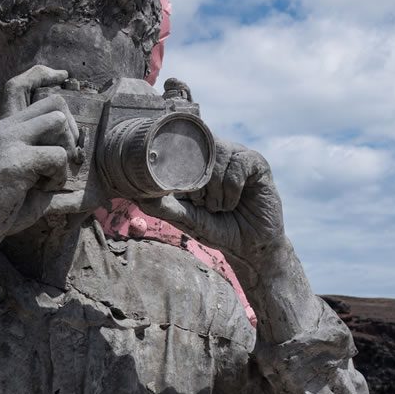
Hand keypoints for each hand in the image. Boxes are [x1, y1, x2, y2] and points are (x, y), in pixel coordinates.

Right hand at [0, 65, 81, 263]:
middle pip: (55, 102)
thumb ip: (48, 179)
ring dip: (65, 152)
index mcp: (4, 129)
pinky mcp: (15, 160)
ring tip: (51, 178)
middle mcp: (5, 128)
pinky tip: (43, 190)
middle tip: (65, 161)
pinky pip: (57, 156)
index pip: (23, 84)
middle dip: (71, 131)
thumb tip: (89, 194)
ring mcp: (9, 141)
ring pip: (58, 122)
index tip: (63, 78)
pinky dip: (59, 177)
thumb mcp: (23, 188)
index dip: (47, 78)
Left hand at [141, 139, 287, 276]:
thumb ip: (164, 206)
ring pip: (217, 156)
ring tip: (218, 207)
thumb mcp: (186, 219)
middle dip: (196, 183)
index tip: (177, 190)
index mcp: (197, 163)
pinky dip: (231, 190)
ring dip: (214, 190)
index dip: (176, 165)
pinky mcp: (256, 162)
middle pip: (198, 150)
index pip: (181, 146)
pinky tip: (233, 203)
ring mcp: (236, 155)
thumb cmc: (217, 230)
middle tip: (202, 204)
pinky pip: (238, 166)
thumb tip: (137, 195)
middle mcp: (216, 153)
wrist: (249, 248)